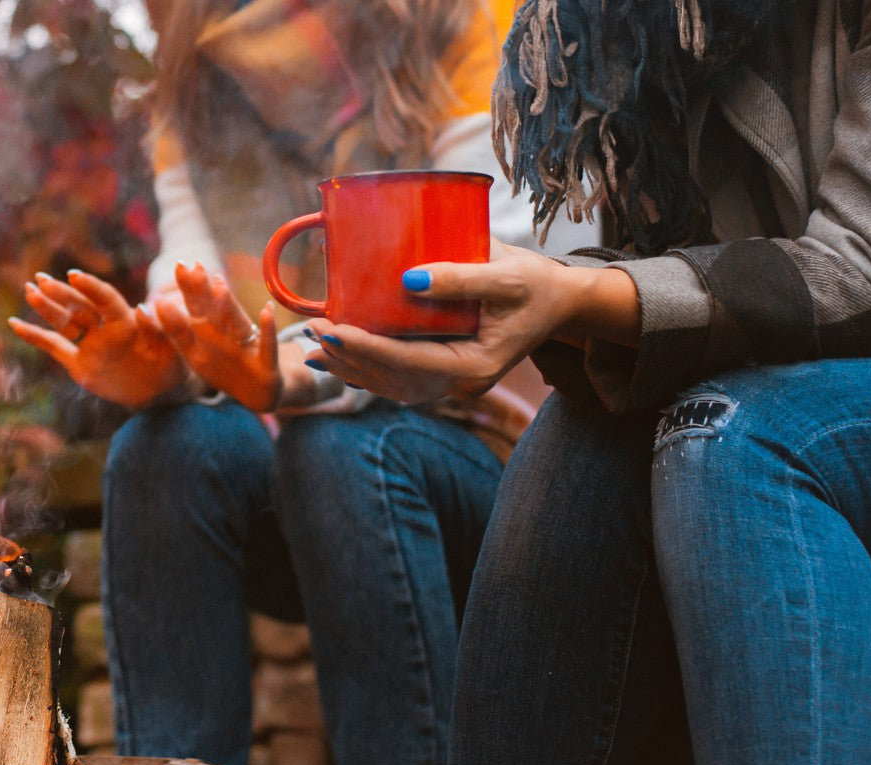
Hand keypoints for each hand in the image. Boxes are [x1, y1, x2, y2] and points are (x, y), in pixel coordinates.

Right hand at [8, 270, 189, 408]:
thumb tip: (143, 308)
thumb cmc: (171, 363)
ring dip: (46, 307)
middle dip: (60, 293)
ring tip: (29, 290)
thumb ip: (155, 328)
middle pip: (79, 307)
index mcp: (126, 321)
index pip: (104, 300)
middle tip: (40, 279)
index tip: (73, 275)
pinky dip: (35, 336)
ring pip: (64, 322)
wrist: (161, 389)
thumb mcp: (169, 346)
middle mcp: (104, 329)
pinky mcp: (79, 363)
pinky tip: (14, 324)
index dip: (90, 287)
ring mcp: (90, 344)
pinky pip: (54, 347)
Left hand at [151, 261, 282, 411]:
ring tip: (219, 286)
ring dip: (229, 306)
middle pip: (213, 311)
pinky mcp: (266, 363)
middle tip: (193, 266)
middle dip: (203, 291)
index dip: (188, 290)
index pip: (196, 309)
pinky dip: (268, 329)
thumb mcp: (197, 355)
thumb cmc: (224, 368)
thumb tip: (151, 306)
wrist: (258, 393)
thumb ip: (178, 332)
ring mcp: (247, 346)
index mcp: (209, 335)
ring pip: (236, 323)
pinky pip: (267, 346)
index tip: (179, 265)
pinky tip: (266, 310)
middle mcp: (228, 335)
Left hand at [304, 240, 639, 403]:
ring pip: (392, 383)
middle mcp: (461, 381)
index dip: (366, 348)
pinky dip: (366, 367)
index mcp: (476, 365)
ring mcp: (452, 380)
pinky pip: (399, 376)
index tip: (331, 329)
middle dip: (348, 358)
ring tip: (313, 348)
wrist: (559, 300)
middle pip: (393, 378)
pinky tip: (339, 356)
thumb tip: (409, 278)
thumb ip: (460, 278)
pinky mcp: (445, 368)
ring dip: (351, 367)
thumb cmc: (536, 283)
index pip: (409, 362)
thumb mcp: (506, 274)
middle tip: (310, 334)